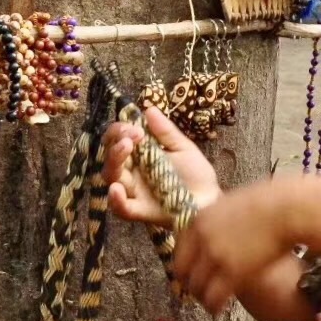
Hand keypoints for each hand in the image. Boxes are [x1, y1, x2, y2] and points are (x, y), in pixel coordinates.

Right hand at [104, 106, 220, 225]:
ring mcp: (133, 192)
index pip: (118, 139)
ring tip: (125, 149)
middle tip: (131, 137)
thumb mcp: (183, 148)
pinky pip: (121, 208)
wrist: (210, 201)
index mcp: (139, 154)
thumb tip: (149, 109)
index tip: (135, 128)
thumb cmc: (195, 174)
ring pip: (111, 177)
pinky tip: (116, 189)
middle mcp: (131, 172)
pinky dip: (115, 199)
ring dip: (114, 161)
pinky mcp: (139, 211)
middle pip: (111, 156)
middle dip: (116, 142)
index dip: (120, 130)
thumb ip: (166, 131)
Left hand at [172, 179, 293, 314]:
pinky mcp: (233, 273)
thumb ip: (217, 220)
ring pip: (197, 287)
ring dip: (202, 299)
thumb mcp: (232, 205)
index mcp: (199, 219)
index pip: (179, 249)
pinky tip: (218, 311)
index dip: (184, 266)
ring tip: (209, 305)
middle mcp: (202, 238)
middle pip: (183, 270)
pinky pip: (214, 297)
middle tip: (197, 293)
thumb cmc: (269, 203)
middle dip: (189, 284)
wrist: (287, 210)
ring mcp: (216, 256)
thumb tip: (215, 230)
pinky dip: (214, 307)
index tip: (189, 275)